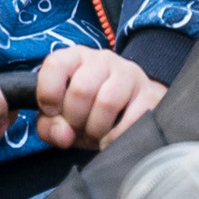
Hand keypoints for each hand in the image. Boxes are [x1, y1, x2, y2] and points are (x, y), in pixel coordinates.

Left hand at [35, 51, 166, 150]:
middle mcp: (102, 59)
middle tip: (79, 127)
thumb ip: (50, 127)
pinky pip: (130, 120)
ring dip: (96, 129)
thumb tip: (63, 134)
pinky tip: (111, 140)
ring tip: (96, 134)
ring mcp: (129, 74)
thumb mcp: (63, 119)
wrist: (131, 112)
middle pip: (81, 89)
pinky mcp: (149, 94)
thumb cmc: (90, 113)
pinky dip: (116, 138)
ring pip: (106, 102)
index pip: (55, 65)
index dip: (48, 95)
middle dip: (75, 119)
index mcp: (75, 58)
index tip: (54, 113)